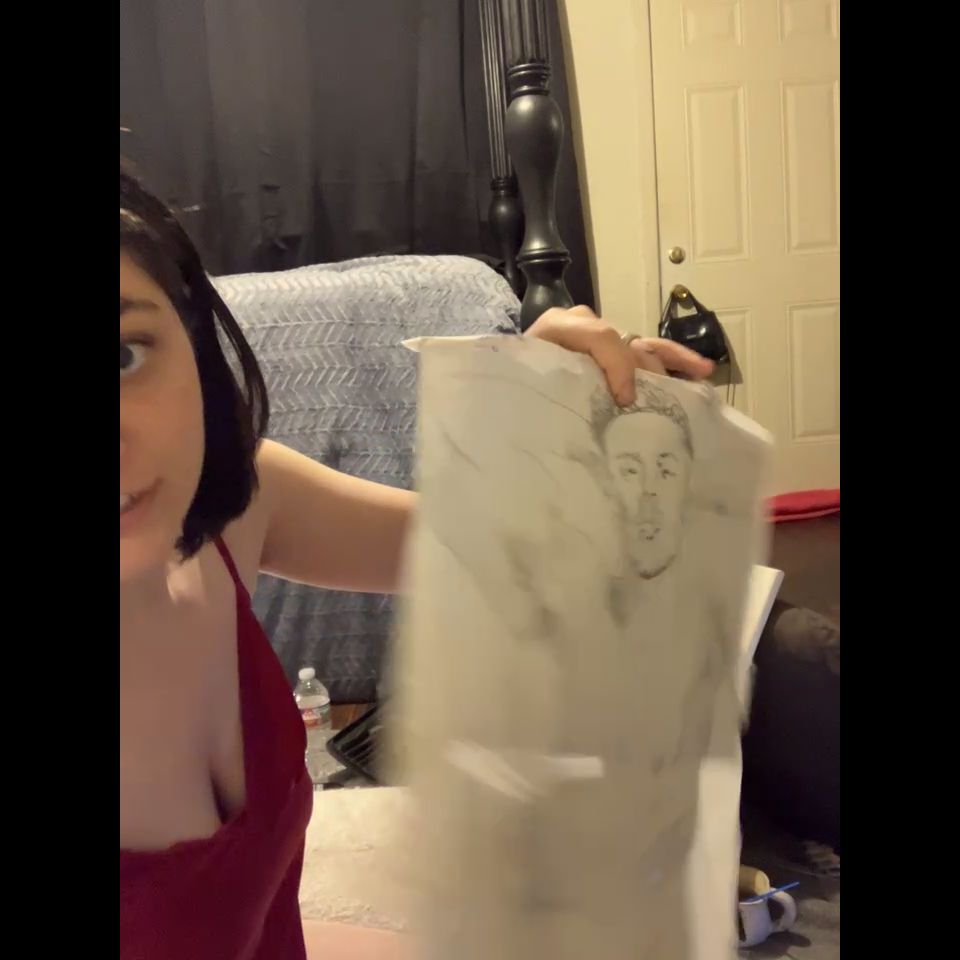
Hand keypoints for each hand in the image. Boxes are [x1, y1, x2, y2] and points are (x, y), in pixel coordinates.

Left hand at [525, 305, 713, 405]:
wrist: (499, 390)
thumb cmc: (511, 394)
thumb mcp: (525, 392)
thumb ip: (553, 395)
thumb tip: (599, 416)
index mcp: (555, 329)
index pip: (599, 336)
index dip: (618, 366)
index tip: (625, 401)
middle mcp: (579, 325)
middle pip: (624, 342)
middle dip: (643, 371)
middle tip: (658, 401)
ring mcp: (597, 335)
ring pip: (640, 344)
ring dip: (671, 361)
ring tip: (700, 374)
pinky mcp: (608, 349)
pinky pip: (644, 349)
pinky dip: (671, 359)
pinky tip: (698, 370)